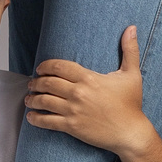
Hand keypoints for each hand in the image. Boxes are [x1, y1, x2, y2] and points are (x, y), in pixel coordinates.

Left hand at [25, 27, 154, 156]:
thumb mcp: (132, 75)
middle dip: (36, 82)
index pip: (59, 67)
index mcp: (89, 78)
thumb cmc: (131, 104)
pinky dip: (35, 119)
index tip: (40, 69)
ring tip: (29, 99)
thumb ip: (129, 50)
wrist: (130, 133)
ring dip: (32, 99)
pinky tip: (31, 117)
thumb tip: (132, 28)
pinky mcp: (71, 127)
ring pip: (44, 101)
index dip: (46, 66)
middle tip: (32, 83)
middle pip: (48, 83)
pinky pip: (47, 121)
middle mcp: (78, 93)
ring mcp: (73, 110)